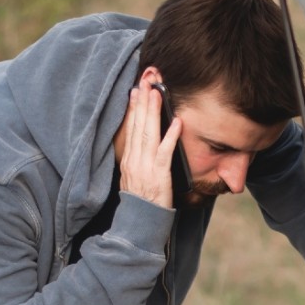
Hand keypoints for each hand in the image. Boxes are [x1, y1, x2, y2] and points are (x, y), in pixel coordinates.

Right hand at [120, 78, 181, 208]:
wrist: (139, 222)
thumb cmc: (141, 200)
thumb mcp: (133, 176)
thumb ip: (138, 159)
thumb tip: (142, 142)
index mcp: (128, 159)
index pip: (130, 128)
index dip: (133, 108)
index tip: (136, 90)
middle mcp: (134, 159)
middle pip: (137, 125)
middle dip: (142, 102)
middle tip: (147, 82)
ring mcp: (145, 166)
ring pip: (148, 133)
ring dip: (153, 112)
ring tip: (157, 94)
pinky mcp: (158, 174)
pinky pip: (165, 152)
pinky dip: (171, 136)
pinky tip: (176, 122)